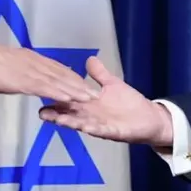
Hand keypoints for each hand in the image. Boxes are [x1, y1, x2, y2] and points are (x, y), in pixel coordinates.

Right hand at [0, 37, 97, 101]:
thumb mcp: (6, 64)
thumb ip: (18, 70)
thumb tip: (24, 77)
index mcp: (31, 59)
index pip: (57, 68)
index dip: (72, 77)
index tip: (84, 84)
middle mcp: (35, 63)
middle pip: (63, 74)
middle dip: (80, 84)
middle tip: (96, 94)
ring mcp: (31, 71)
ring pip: (59, 81)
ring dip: (76, 90)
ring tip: (90, 98)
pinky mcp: (24, 80)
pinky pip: (45, 87)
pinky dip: (59, 93)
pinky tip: (70, 99)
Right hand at [38, 56, 173, 145]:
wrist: (149, 117)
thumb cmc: (128, 103)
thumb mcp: (112, 85)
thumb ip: (99, 74)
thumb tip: (89, 59)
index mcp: (89, 105)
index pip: (69, 102)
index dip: (56, 99)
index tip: (41, 94)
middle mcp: (91, 117)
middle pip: (70, 116)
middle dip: (57, 115)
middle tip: (42, 112)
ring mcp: (101, 126)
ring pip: (82, 125)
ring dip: (72, 123)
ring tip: (59, 120)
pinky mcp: (114, 132)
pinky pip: (102, 131)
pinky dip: (94, 129)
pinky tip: (86, 127)